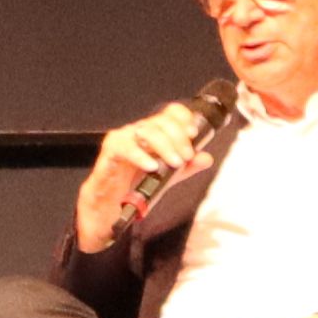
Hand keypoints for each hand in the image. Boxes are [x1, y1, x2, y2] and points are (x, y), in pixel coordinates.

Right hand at [75, 107, 205, 252]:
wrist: (111, 203)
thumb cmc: (136, 184)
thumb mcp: (168, 176)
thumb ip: (188, 167)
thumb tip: (206, 158)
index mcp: (154, 132)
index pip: (170, 113)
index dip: (183, 120)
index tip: (193, 135)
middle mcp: (139, 131)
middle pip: (161, 121)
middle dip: (178, 138)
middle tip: (186, 156)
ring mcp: (125, 137)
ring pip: (146, 131)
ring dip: (164, 146)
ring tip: (174, 162)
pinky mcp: (111, 150)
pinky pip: (126, 147)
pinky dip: (140, 156)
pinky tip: (151, 166)